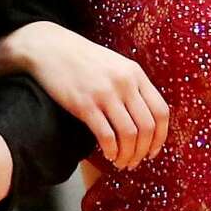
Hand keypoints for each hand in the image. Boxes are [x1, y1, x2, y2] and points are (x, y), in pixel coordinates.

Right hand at [0, 20, 168, 168]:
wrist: (49, 48)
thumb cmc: (82, 59)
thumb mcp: (115, 65)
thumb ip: (132, 86)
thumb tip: (145, 118)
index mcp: (135, 73)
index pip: (161, 112)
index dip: (160, 138)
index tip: (152, 151)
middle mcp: (124, 83)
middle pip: (147, 127)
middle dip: (143, 151)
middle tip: (134, 162)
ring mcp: (105, 94)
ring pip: (129, 134)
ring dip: (127, 155)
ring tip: (121, 162)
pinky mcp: (85, 105)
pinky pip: (106, 135)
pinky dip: (110, 150)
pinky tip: (106, 155)